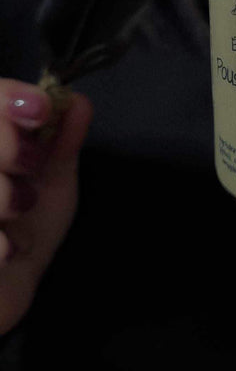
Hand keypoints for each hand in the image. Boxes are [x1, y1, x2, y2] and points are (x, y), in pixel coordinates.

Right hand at [0, 78, 91, 332]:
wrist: (5, 290)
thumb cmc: (25, 226)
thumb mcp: (51, 180)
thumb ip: (61, 142)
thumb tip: (77, 102)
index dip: (6, 96)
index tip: (40, 109)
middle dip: (3, 144)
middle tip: (29, 163)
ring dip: (2, 196)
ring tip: (19, 210)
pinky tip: (7, 249)